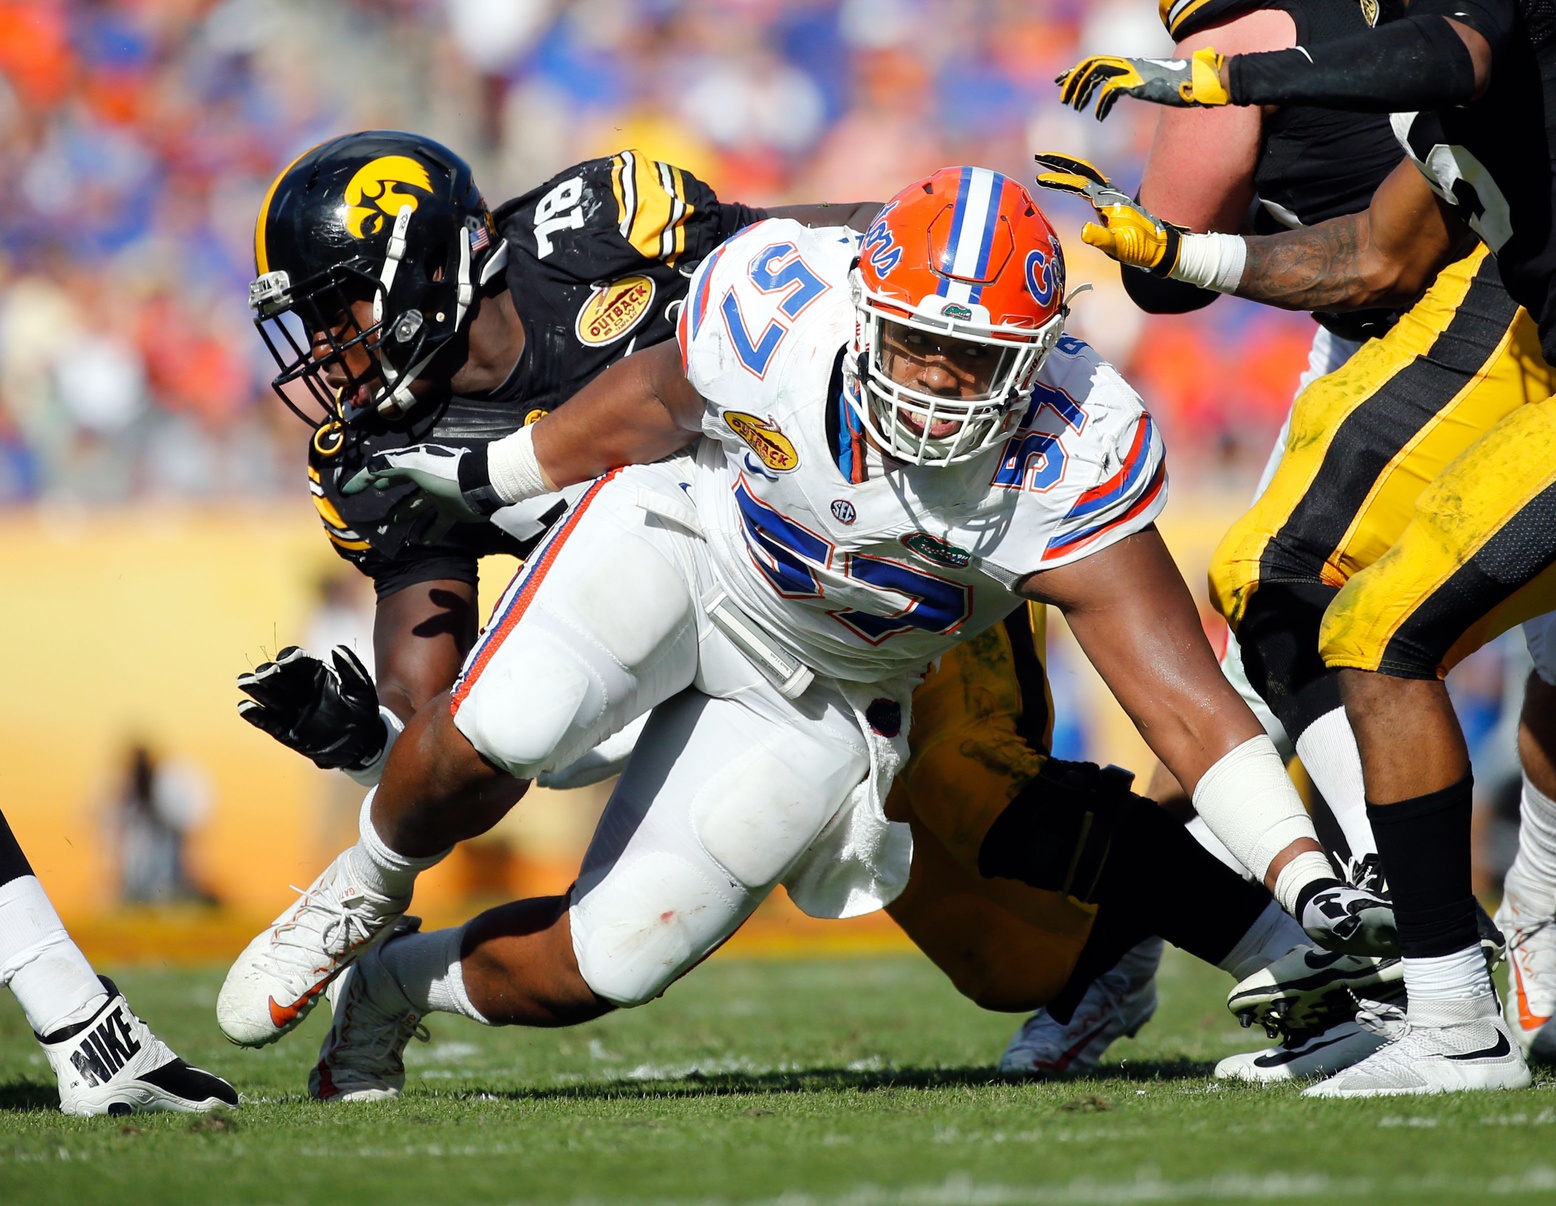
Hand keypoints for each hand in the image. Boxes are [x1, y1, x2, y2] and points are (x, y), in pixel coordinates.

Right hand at [237, 646, 387, 770]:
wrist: (362, 745)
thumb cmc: (363, 713)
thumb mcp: (362, 689)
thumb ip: (351, 668)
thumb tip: (338, 647)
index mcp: (317, 677)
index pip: (299, 662)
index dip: (290, 658)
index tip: (286, 659)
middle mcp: (301, 691)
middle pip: (280, 678)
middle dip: (271, 673)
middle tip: (265, 672)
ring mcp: (292, 711)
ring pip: (270, 697)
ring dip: (257, 689)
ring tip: (244, 681)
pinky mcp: (287, 731)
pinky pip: (268, 722)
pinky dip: (256, 716)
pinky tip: (245, 707)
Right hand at [341, 443, 502, 528]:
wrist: (483, 485)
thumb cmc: (446, 473)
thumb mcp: (415, 465)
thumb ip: (391, 465)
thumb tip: (369, 469)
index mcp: (414, 464)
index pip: (383, 469)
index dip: (365, 479)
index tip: (348, 491)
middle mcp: (424, 478)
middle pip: (400, 486)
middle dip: (385, 494)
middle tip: (370, 507)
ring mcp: (438, 495)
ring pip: (416, 507)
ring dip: (404, 515)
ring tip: (391, 525)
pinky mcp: (451, 511)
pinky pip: (437, 524)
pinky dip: (429, 533)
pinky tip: (420, 542)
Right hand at [1032, 152, 1185, 274]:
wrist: (1162, 247)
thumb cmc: (1141, 248)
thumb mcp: (1120, 247)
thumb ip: (1102, 239)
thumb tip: (1083, 231)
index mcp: (1108, 201)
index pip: (1079, 184)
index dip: (1059, 180)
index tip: (1041, 178)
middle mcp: (1110, 194)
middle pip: (1082, 171)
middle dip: (1060, 163)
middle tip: (1039, 157)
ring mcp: (1112, 197)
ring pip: (1087, 175)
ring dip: (1068, 168)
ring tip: (1050, 164)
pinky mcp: (1113, 204)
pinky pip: (1091, 184)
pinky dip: (1078, 178)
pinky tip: (1072, 181)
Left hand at [1057, 48, 1229, 119]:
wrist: (1206, 81)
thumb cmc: (1187, 85)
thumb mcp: (1158, 84)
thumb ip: (1143, 84)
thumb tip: (1138, 89)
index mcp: (1133, 65)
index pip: (1098, 62)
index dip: (1077, 70)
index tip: (1062, 80)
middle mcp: (1132, 65)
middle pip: (1092, 64)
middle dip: (1073, 79)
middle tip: (1062, 96)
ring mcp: (1135, 72)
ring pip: (1097, 72)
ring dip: (1082, 88)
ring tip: (1073, 106)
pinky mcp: (1141, 82)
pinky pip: (1112, 89)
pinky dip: (1102, 103)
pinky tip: (1099, 116)